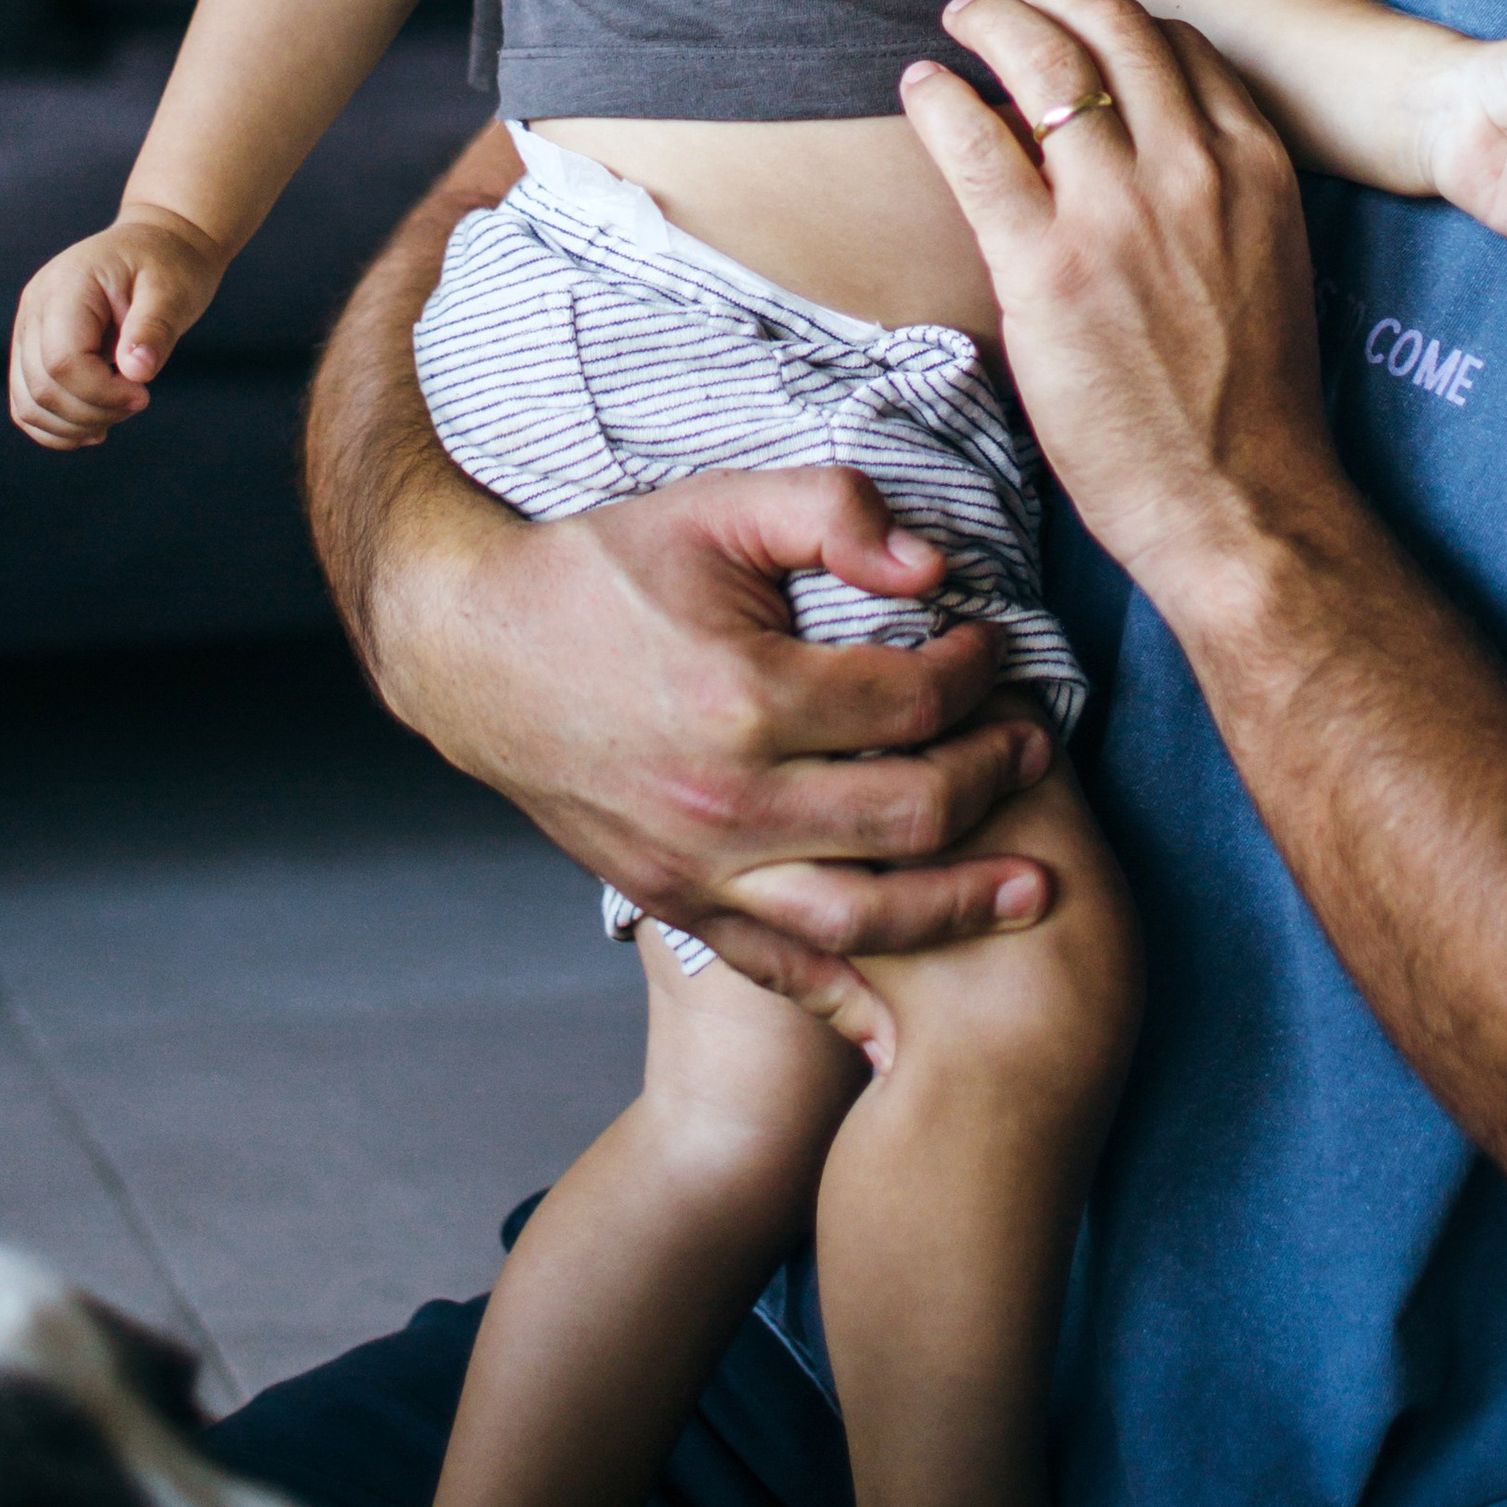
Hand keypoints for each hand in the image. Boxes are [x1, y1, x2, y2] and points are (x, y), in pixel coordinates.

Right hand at [9, 210, 226, 449]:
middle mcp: (35, 307)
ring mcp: (27, 329)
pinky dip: (58, 426)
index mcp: (68, 286)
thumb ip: (154, 328)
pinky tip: (96, 425)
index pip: (63, 362)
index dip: (101, 393)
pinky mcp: (32, 350)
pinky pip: (27, 403)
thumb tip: (136, 372)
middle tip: (138, 400)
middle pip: (42, 388)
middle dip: (93, 413)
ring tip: (118, 412)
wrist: (156, 245)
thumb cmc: (168, 265)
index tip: (144, 394)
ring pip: (28, 404)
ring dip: (74, 426)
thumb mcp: (173, 290)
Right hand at [367, 460, 1061, 1063]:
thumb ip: (834, 509)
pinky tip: (912, 1004)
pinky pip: (779, 965)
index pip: (911, 700)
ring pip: (862, 915)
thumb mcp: (717, 503)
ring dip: (959, 905)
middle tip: (1033, 746)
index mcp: (744, 696)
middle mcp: (725, 800)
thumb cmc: (603, 569)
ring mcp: (697, 866)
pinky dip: (851, 992)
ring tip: (1030, 887)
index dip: (977, 670)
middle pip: (910, 814)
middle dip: (994, 778)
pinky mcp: (673, 902)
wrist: (473, 650)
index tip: (994, 645)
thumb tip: (937, 568)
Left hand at [900, 0, 1342, 604]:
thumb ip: (1214, 193)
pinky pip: (977, 146)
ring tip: (960, 20)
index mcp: (1253, 166)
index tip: (1078, 24)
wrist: (1241, 500)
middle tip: (1009, 1)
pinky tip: (921, 89)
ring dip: (992, 22)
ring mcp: (1118, 215)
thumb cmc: (1248, 401)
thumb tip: (1136, 148)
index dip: (1118, 19)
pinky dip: (941, 101)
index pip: (1179, 44)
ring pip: (1044, 65)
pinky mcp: (1047, 270)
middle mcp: (1192, 171)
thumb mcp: (1265, 262)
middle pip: (1112, 28)